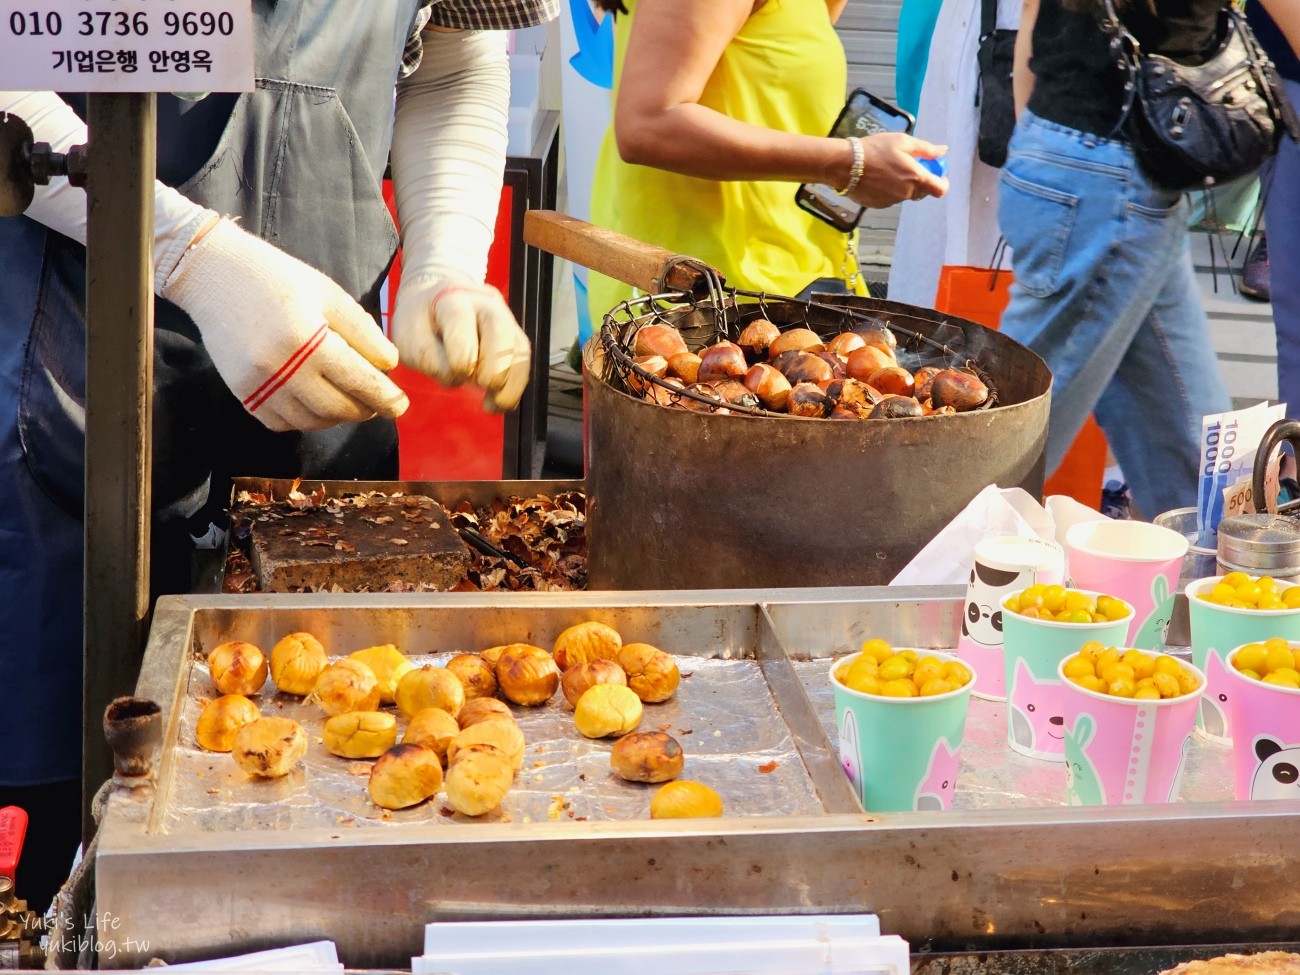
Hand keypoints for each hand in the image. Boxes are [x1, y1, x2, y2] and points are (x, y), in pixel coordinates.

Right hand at [160, 219, 408, 431]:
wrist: (213, 274)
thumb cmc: (277, 278)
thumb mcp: (328, 294)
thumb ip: (362, 331)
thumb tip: (389, 365)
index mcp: (306, 337)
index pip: (358, 382)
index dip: (385, 398)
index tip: (401, 406)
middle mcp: (280, 367)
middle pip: (337, 409)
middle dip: (365, 410)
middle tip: (377, 402)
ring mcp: (257, 384)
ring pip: (311, 422)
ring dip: (337, 417)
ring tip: (349, 399)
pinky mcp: (241, 393)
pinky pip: (282, 423)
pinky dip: (306, 419)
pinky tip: (316, 401)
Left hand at [390, 275, 531, 412]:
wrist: (436, 303)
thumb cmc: (421, 324)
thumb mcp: (407, 338)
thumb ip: (425, 356)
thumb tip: (457, 376)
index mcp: (450, 299)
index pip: (460, 322)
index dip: (459, 356)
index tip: (454, 373)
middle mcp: (482, 303)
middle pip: (500, 329)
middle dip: (494, 367)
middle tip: (482, 386)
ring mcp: (503, 318)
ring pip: (519, 347)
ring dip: (510, 382)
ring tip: (493, 404)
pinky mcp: (514, 335)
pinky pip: (524, 360)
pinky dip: (515, 385)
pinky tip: (499, 400)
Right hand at [850, 133, 949, 208]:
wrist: (846, 164)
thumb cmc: (876, 149)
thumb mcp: (903, 141)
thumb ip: (926, 149)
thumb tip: (943, 152)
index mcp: (916, 177)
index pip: (940, 190)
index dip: (942, 183)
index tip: (937, 174)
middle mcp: (907, 193)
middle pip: (922, 192)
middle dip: (920, 181)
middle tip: (909, 166)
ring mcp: (892, 201)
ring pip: (905, 195)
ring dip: (903, 185)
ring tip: (888, 169)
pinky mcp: (879, 205)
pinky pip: (890, 198)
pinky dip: (889, 190)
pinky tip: (877, 178)